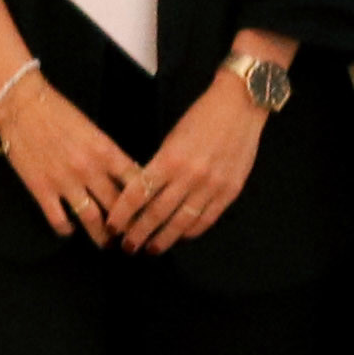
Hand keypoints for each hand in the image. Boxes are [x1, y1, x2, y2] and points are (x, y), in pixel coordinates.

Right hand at [0, 73, 139, 243]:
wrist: (21, 105)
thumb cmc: (57, 111)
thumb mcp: (92, 130)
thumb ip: (108, 155)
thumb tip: (123, 177)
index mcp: (106, 152)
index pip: (136, 183)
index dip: (146, 202)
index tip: (148, 212)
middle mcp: (89, 170)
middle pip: (118, 206)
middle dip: (127, 225)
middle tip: (130, 235)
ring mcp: (65, 182)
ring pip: (92, 219)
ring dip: (102, 235)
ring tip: (106, 242)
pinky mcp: (42, 189)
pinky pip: (59, 220)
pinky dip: (67, 229)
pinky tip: (69, 229)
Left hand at [115, 67, 275, 254]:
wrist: (240, 106)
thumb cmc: (202, 117)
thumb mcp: (173, 138)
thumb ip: (160, 166)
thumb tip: (143, 192)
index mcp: (169, 159)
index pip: (138, 194)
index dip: (123, 213)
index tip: (112, 226)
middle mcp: (189, 176)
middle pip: (157, 213)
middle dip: (139, 233)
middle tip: (127, 247)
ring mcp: (211, 186)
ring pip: (182, 222)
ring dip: (164, 239)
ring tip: (151, 248)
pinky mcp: (229, 191)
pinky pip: (207, 218)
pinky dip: (192, 231)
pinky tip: (181, 236)